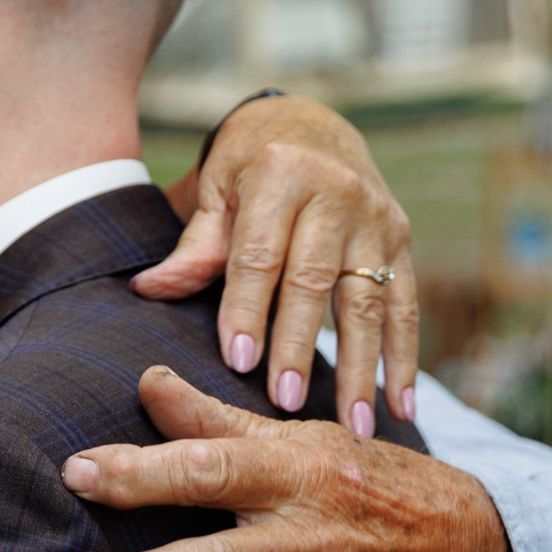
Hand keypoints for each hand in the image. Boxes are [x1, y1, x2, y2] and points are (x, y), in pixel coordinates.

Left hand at [139, 95, 419, 436]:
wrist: (308, 126)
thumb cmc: (246, 168)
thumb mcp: (213, 192)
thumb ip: (194, 248)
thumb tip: (145, 291)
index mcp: (281, 175)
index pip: (261, 253)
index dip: (248, 308)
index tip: (237, 362)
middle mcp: (337, 192)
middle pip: (316, 281)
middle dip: (299, 345)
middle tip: (286, 402)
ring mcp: (377, 217)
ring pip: (367, 301)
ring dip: (360, 368)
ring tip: (351, 425)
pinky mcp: (402, 240)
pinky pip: (405, 306)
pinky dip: (404, 359)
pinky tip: (399, 407)